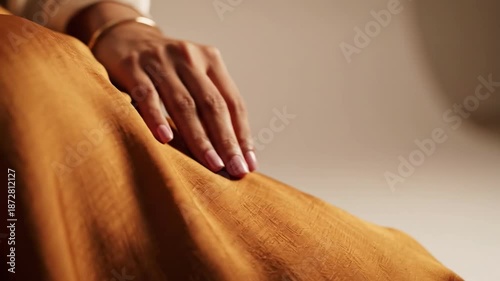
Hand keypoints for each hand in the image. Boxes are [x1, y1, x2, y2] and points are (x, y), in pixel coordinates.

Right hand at [68, 3, 256, 176]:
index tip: (248, 162)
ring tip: (212, 163)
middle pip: (212, 104)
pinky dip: (157, 118)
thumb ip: (211, 102)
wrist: (126, 37)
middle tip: (235, 169)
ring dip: (199, 138)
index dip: (242, 133)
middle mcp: (189, 58)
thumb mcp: (194, 75)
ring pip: (184, 104)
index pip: (233, 101)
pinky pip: (147, 96)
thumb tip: (235, 148)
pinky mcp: (133, 67)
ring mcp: (160, 61)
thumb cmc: (167, 67)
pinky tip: (166, 139)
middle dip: (226, 140)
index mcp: (211, 60)